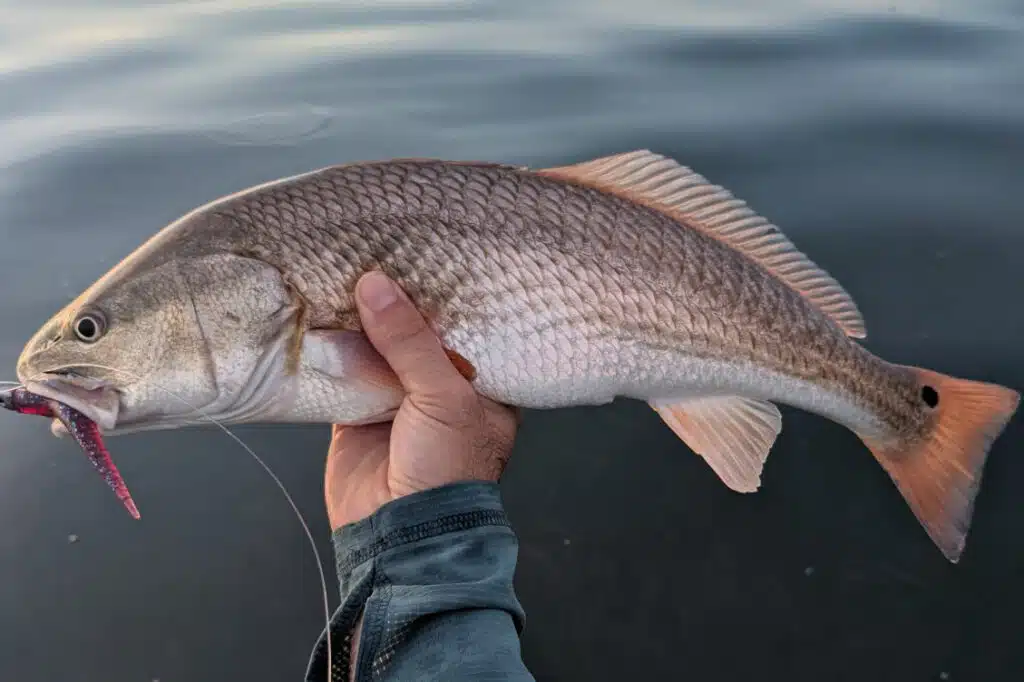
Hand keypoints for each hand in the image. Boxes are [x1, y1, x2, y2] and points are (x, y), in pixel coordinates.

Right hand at [324, 271, 518, 529]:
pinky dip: (332, 347)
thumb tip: (375, 283)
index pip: (463, 326)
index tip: (424, 248)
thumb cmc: (446, 467)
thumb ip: (411, 341)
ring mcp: (398, 398)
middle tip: (376, 244)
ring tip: (343, 264)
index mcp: (481, 382)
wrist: (399, 534)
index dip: (444, 292)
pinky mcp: (357, 410)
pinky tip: (319, 309)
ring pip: (377, 347)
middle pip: (415, 333)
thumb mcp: (443, 396)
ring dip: (360, 318)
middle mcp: (441, 386)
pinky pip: (344, 370)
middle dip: (396, 301)